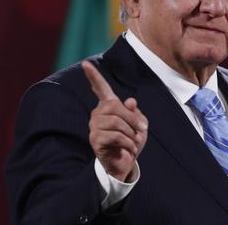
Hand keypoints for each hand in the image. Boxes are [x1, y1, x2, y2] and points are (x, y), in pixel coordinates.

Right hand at [82, 61, 147, 181]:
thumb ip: (135, 112)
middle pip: (116, 107)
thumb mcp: (139, 125)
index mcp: (109, 106)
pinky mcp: (95, 139)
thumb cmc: (131, 141)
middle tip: (142, 130)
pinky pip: (116, 136)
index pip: (100, 88)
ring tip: (134, 142)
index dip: (93, 76)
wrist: (125, 163)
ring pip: (117, 122)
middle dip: (133, 119)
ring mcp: (94, 126)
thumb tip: (129, 101)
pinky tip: (129, 149)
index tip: (85, 63)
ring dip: (132, 133)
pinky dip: (128, 143)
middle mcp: (98, 114)